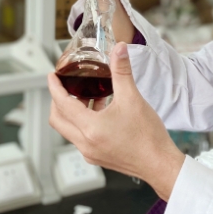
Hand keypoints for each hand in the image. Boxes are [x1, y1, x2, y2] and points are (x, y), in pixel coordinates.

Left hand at [48, 42, 185, 200]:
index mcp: (90, 128)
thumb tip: (119, 49)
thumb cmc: (148, 136)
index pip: (62, 104)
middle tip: (63, 86)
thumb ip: (122, 71)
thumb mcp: (133, 98)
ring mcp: (90, 153)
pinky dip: (83, 123)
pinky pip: (80, 138)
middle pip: (58, 120)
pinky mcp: (97, 157)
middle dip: (57, 101)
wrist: (160, 164)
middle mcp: (85, 143)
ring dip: (72, 112)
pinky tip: (100, 112)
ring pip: (68, 129)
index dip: (55, 87)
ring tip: (86, 96)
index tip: (52, 76)